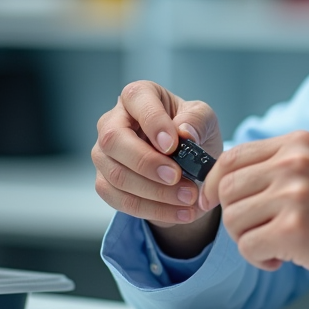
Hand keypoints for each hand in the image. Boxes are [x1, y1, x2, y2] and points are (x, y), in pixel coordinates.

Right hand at [92, 81, 223, 255]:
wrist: (189, 166)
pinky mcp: (105, 183)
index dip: (153, 122)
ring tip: (189, 197)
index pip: (136, 99)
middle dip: (147, 162)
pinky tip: (181, 212)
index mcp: (138, 96)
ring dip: (155, 192)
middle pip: (113, 140)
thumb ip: (196, 120)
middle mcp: (113, 122)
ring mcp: (104, 154)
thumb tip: (183, 133)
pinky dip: (153, 210)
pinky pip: (121, 200)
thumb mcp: (204, 119)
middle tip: (177, 176)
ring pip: (116, 175)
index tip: (174, 145)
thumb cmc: (192, 133)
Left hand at [199, 130, 308, 287]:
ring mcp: (294, 195)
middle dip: (233, 217)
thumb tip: (227, 178)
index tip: (214, 200)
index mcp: (298, 144)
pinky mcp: (294, 230)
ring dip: (247, 240)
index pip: (233, 156)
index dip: (215, 182)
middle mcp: (295, 163)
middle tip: (254, 231)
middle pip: (227, 188)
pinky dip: (259, 259)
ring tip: (274, 245)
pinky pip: (248, 246)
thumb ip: (278, 165)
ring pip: (233, 219)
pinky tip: (282, 259)